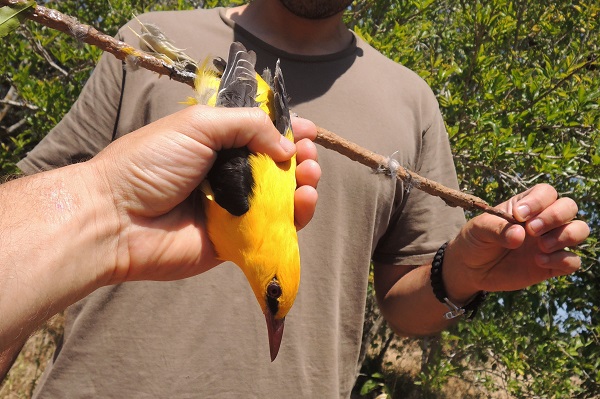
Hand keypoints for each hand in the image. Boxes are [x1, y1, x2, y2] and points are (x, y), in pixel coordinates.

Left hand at [89, 105, 319, 282]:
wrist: (117, 219)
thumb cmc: (151, 163)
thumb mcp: (199, 125)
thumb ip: (247, 125)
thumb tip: (287, 147)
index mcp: (216, 144)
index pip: (261, 135)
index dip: (287, 132)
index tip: (309, 131)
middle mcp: (228, 175)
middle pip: (277, 168)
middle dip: (300, 158)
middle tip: (309, 156)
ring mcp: (233, 210)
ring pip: (281, 199)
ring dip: (304, 185)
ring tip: (310, 176)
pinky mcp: (237, 242)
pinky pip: (274, 230)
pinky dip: (297, 217)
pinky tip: (304, 202)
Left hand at [444, 184, 589, 300]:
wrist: (470, 269)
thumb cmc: (475, 241)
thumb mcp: (477, 230)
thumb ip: (496, 229)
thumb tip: (519, 236)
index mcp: (525, 206)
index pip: (546, 192)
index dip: (538, 201)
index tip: (519, 216)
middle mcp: (542, 221)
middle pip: (569, 207)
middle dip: (555, 216)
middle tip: (532, 230)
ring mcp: (549, 242)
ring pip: (579, 230)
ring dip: (565, 236)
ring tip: (540, 246)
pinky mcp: (552, 265)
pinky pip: (573, 261)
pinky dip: (563, 260)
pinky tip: (538, 262)